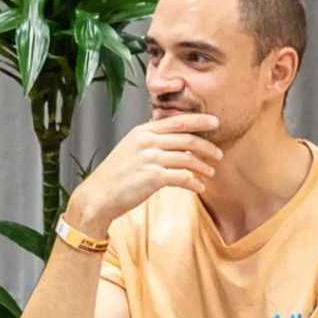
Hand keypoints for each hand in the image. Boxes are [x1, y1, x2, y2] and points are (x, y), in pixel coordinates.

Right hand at [62, 114, 223, 231]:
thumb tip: (175, 140)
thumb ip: (150, 141)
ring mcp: (150, 159)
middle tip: (219, 154)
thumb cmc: (114, 176)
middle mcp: (147, 142)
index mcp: (142, 131)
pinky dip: (194, 183)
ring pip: (187, 158)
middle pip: (187, 139)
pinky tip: (200, 187)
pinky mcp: (153, 178)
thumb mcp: (130, 149)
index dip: (199, 120)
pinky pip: (183, 178)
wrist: (98, 196)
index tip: (215, 122)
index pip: (177, 121)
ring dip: (203, 166)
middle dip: (207, 146)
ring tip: (210, 172)